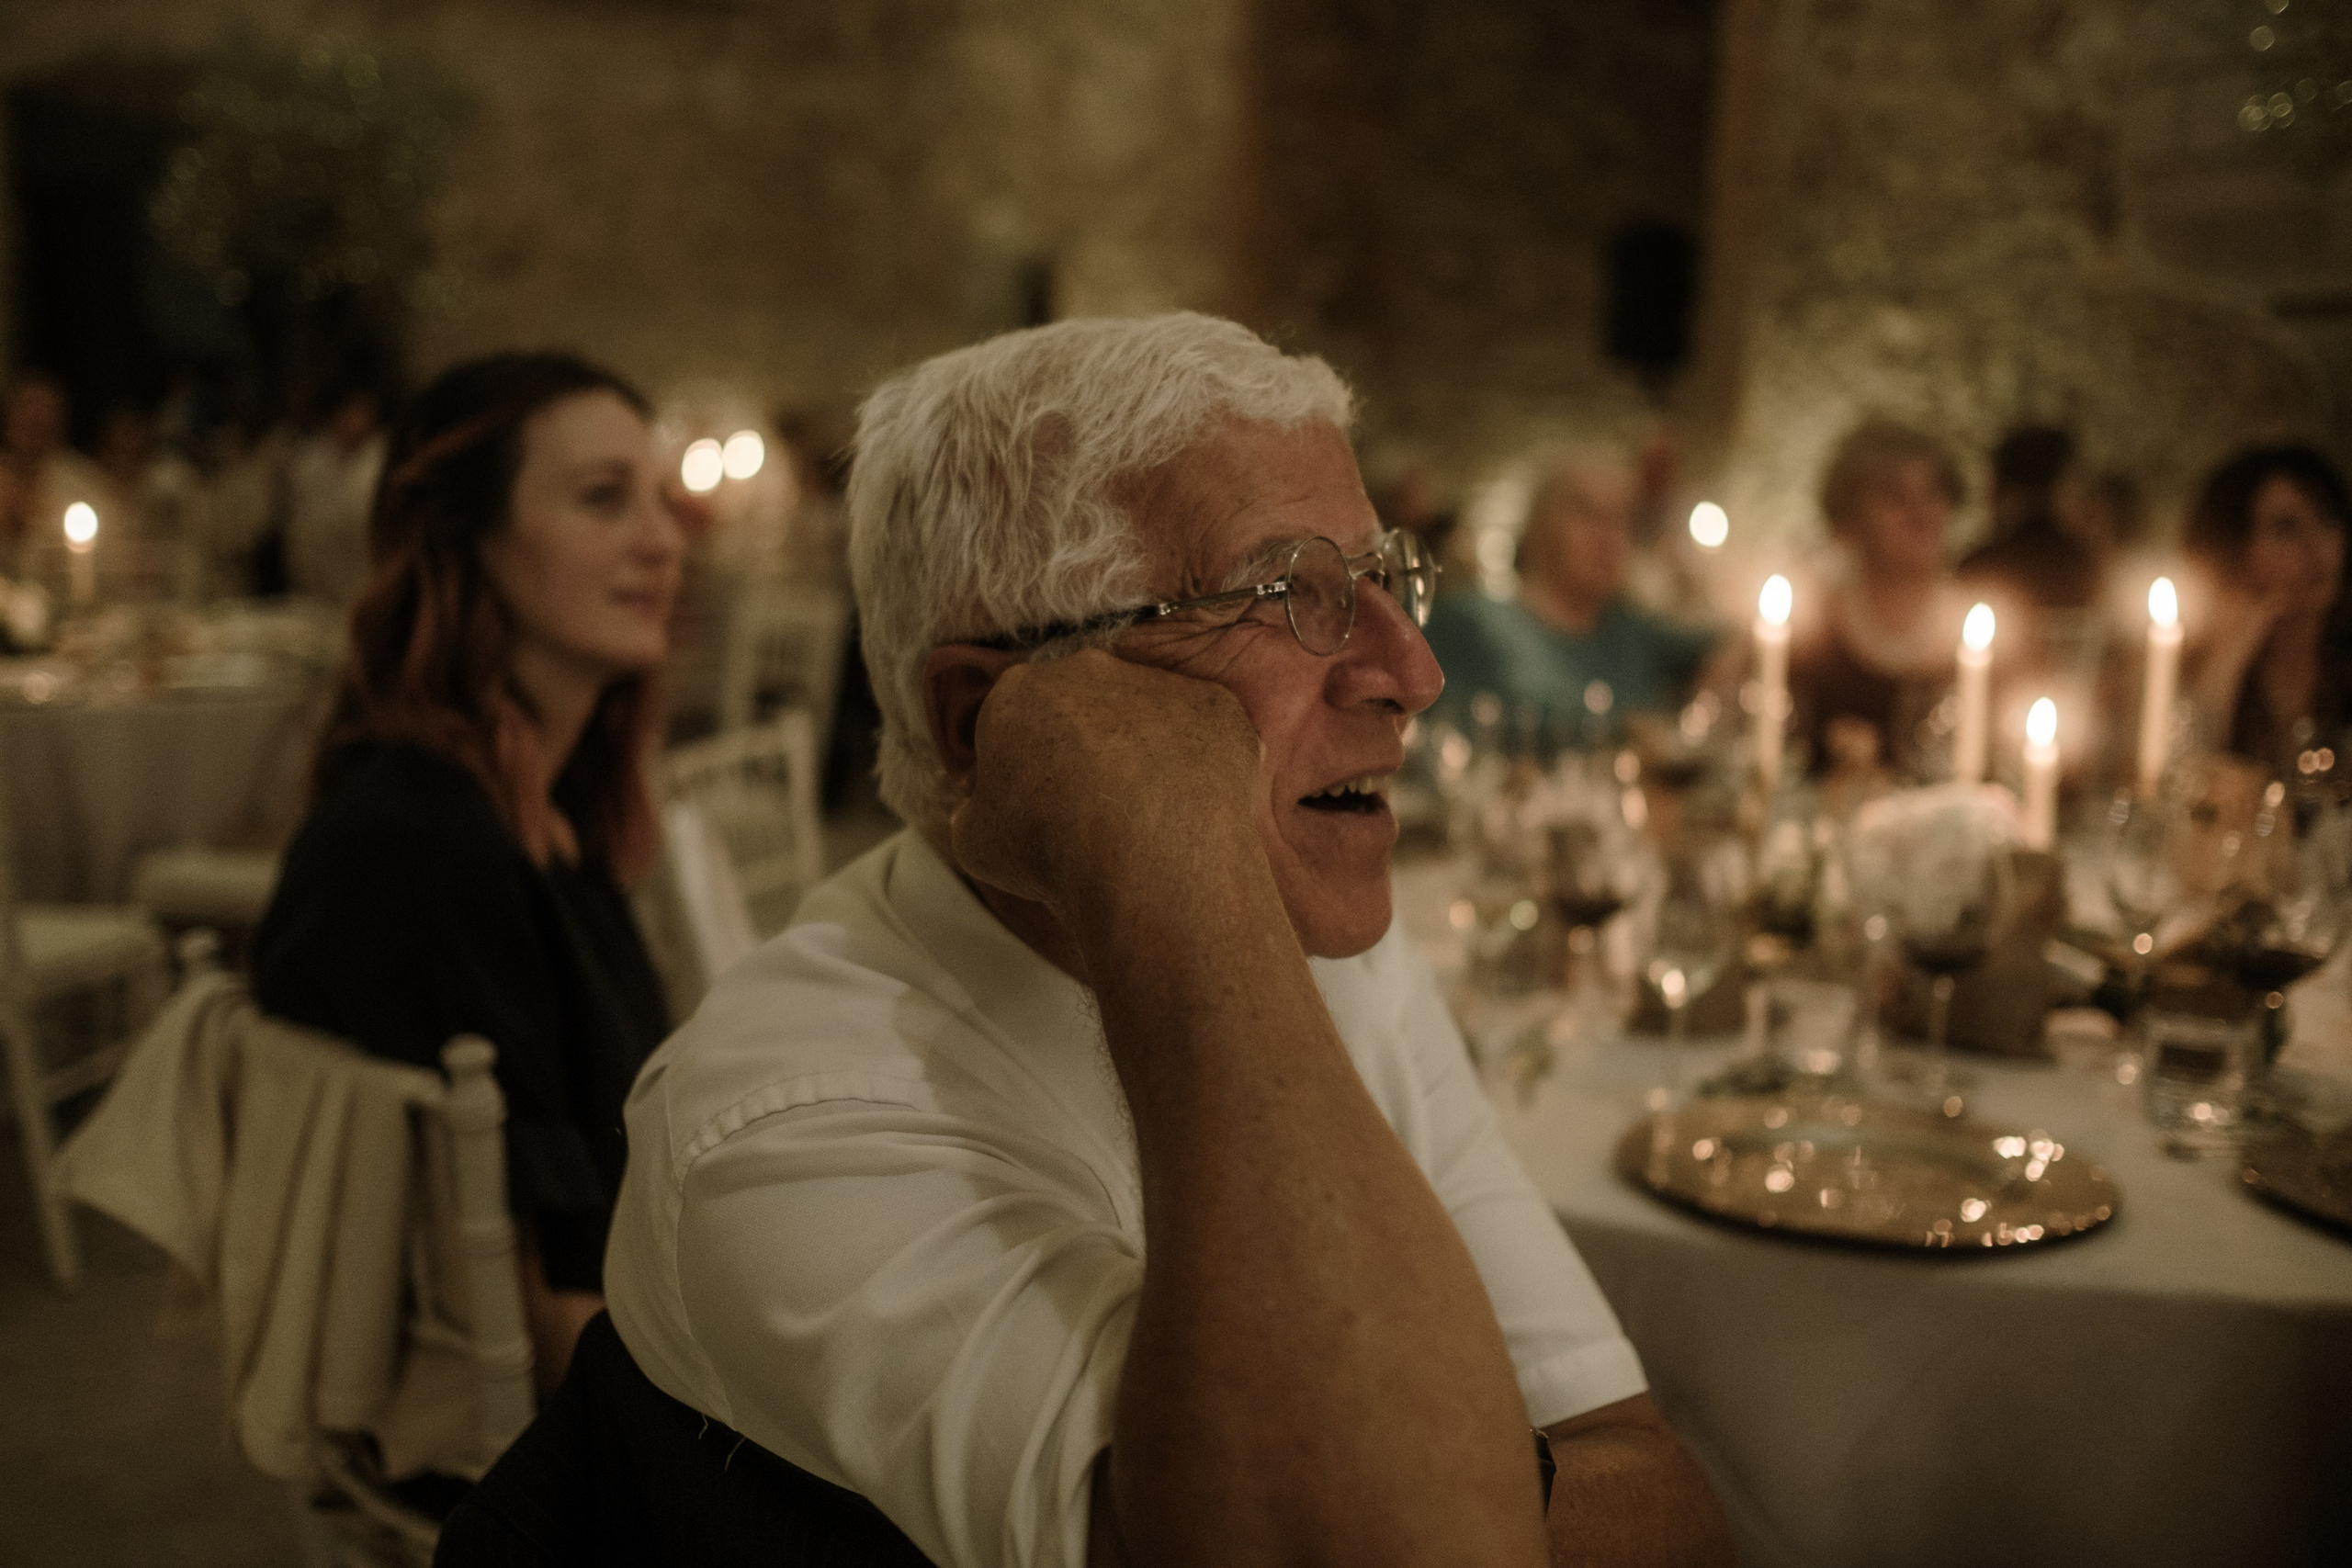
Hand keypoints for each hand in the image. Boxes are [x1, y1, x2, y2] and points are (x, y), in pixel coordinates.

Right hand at [949, 649, 1264, 913]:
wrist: (1145, 859)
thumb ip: (974, 813)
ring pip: (1146, 714)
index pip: (1012, 718)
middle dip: (1082, 744)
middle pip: (1080, 705)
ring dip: (1143, 751)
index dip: (1019, 762)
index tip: (1032, 802)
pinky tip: (1190, 810)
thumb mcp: (975, 842)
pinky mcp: (1217, 707)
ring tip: (1147, 816)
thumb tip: (983, 809)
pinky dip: (1200, 764)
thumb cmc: (1050, 850)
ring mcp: (1158, 684)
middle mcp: (1089, 670)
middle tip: (1090, 807)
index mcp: (1020, 691)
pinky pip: (1205, 733)